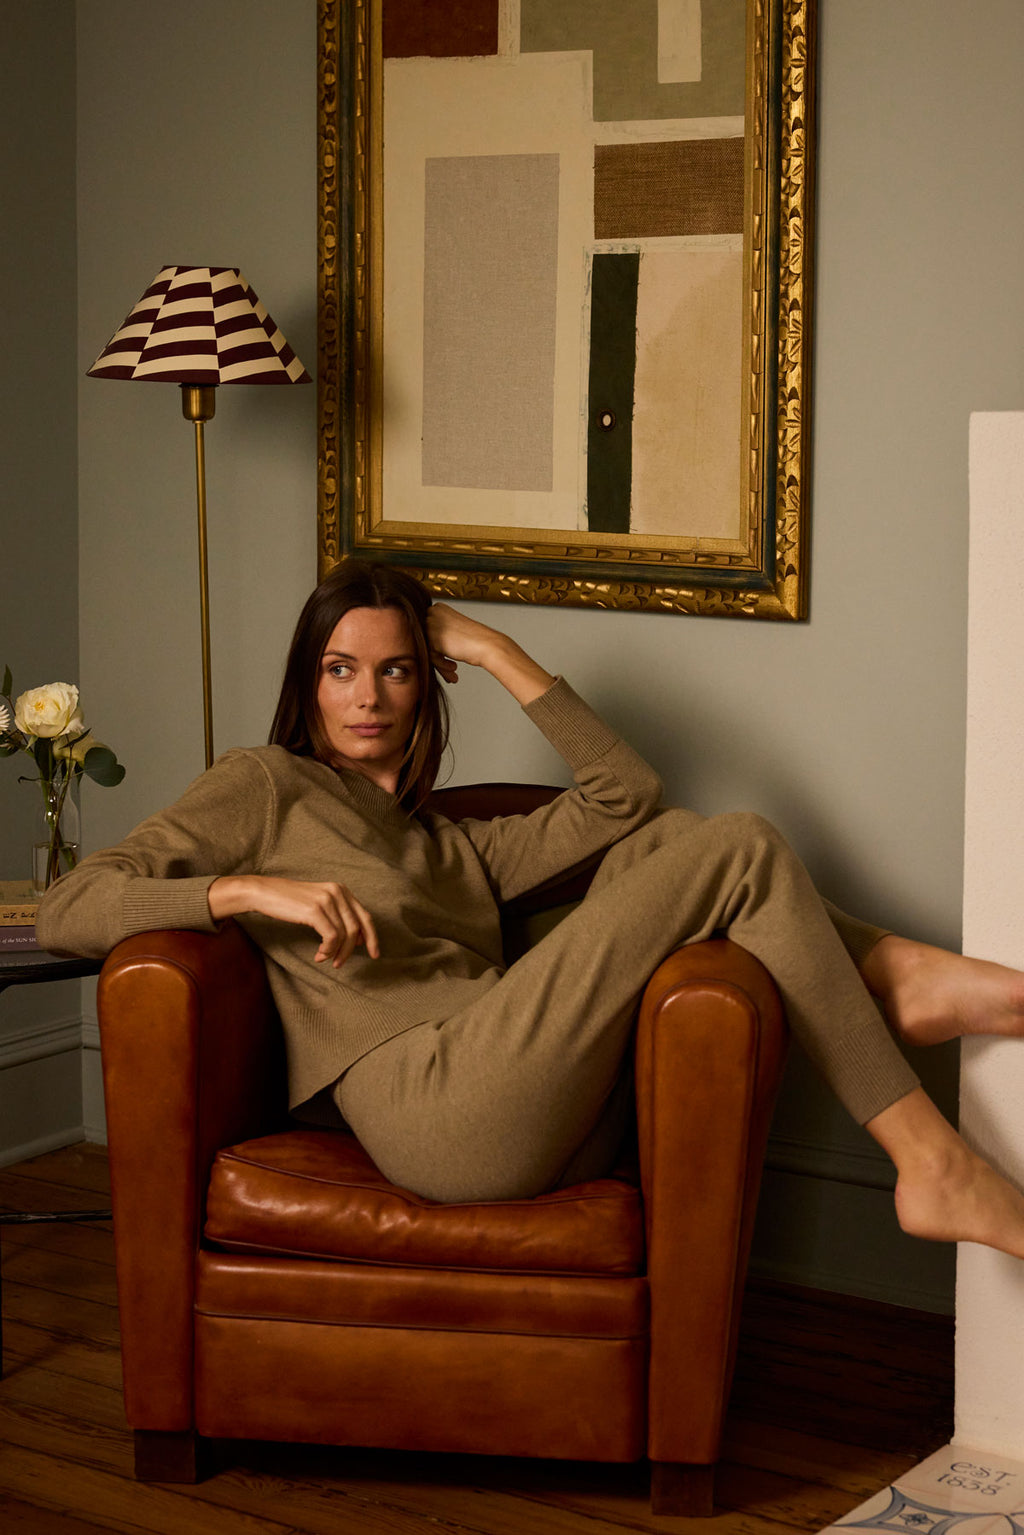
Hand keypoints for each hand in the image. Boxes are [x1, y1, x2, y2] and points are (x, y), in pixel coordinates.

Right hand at [208, 875, 379, 968]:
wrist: (265, 893)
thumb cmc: (290, 902)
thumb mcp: (319, 904)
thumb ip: (337, 916)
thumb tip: (357, 939)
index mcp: (341, 890)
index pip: (365, 916)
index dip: (372, 937)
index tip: (374, 953)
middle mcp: (338, 892)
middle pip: (358, 927)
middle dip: (352, 949)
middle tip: (341, 963)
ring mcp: (327, 900)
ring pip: (345, 935)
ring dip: (337, 952)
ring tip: (326, 959)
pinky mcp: (315, 910)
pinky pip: (332, 937)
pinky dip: (328, 950)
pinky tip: (319, 955)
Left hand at [427, 604, 553, 704]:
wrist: (488, 645)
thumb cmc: (475, 640)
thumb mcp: (453, 631)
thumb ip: (437, 634)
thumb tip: (420, 647)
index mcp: (438, 608)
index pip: (428, 631)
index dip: (437, 647)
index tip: (448, 658)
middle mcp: (432, 612)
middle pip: (426, 640)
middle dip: (438, 657)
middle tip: (451, 668)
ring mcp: (431, 624)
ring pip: (428, 649)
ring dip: (440, 663)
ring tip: (451, 671)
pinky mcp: (433, 638)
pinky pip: (431, 656)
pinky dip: (441, 665)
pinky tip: (453, 669)